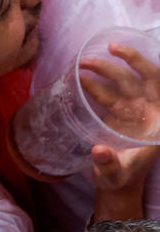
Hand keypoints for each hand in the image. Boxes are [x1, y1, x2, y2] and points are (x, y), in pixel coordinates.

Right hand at [80, 41, 159, 217]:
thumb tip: (98, 151)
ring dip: (106, 70)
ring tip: (82, 63)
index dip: (151, 71)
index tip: (133, 60)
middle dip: (130, 60)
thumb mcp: (115, 174)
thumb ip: (108, 163)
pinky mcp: (120, 113)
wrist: (115, 184)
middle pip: (144, 79)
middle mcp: (149, 113)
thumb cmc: (119, 179)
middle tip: (110, 47)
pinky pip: (110, 92)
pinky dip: (96, 83)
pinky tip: (80, 77)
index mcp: (156, 125)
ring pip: (125, 83)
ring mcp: (134, 111)